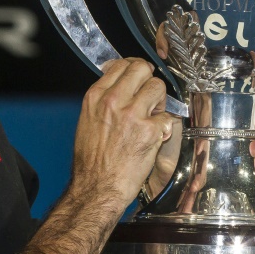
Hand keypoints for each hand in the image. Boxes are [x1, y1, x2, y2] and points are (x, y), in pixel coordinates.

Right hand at [68, 58, 172, 208]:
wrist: (97, 187)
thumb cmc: (92, 161)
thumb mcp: (87, 121)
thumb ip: (104, 100)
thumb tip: (119, 86)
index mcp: (96, 97)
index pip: (121, 65)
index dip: (134, 69)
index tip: (138, 76)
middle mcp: (113, 101)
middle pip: (142, 70)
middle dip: (149, 81)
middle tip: (149, 96)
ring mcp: (132, 115)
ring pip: (158, 88)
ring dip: (159, 102)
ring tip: (153, 117)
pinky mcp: (149, 131)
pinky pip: (167, 117)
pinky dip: (165, 127)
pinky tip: (155, 136)